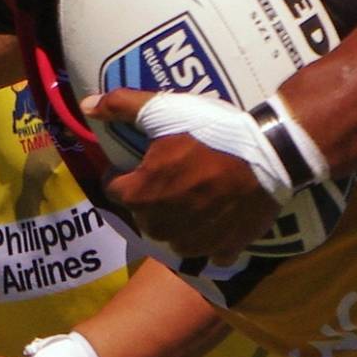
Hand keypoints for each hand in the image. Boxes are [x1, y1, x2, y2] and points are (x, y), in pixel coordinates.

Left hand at [84, 90, 281, 260]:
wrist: (270, 152)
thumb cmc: (211, 131)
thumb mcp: (163, 109)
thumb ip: (121, 106)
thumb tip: (86, 106)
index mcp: (141, 195)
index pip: (114, 189)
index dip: (124, 173)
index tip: (140, 162)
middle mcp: (162, 225)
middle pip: (142, 215)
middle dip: (148, 198)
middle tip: (171, 175)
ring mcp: (195, 242)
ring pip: (172, 236)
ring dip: (175, 221)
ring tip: (192, 195)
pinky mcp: (225, 248)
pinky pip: (208, 250)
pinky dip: (209, 238)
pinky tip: (218, 217)